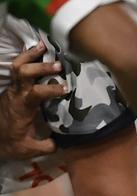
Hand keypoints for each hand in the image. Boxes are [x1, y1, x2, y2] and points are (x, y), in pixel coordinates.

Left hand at [0, 43, 67, 159]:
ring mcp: (12, 89)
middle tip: (59, 65)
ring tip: (44, 46)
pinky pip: (17, 68)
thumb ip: (48, 145)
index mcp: (22, 108)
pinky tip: (35, 50)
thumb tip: (63, 141)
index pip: (36, 93)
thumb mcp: (31, 150)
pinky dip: (25, 57)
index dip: (51, 89)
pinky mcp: (11, 87)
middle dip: (41, 67)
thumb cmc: (13, 144)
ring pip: (17, 65)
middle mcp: (15, 94)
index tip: (66, 88)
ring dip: (31, 55)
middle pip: (23, 72)